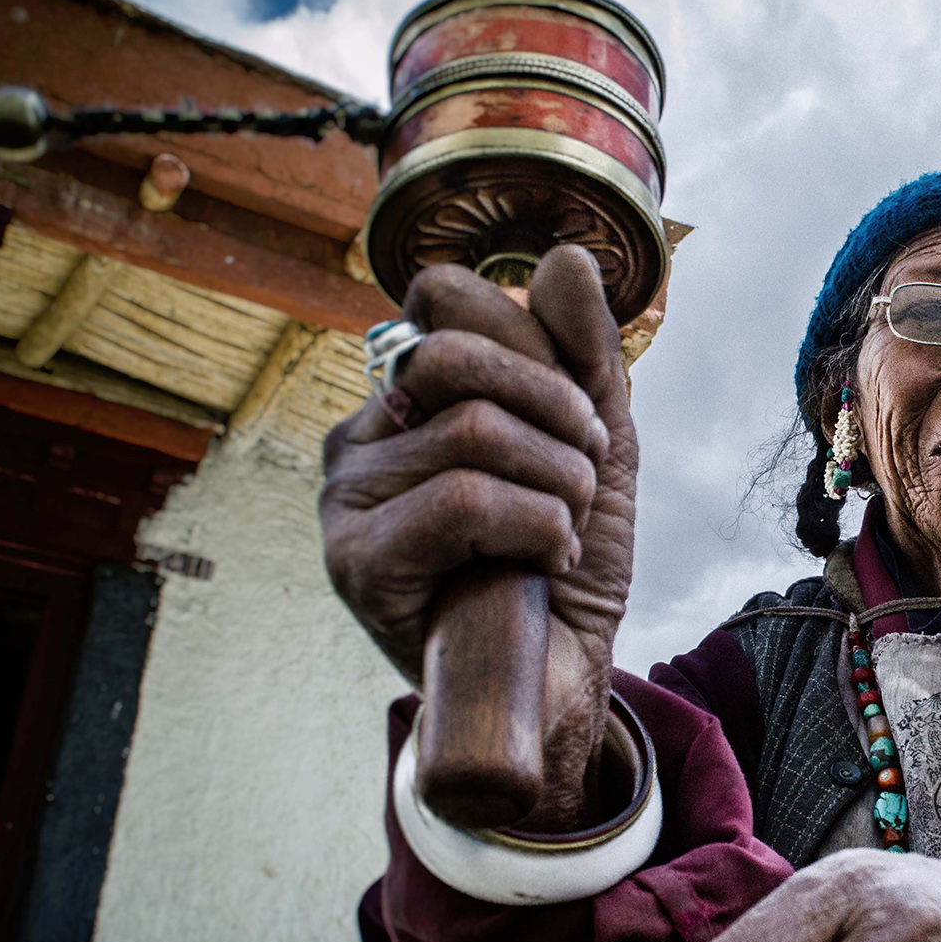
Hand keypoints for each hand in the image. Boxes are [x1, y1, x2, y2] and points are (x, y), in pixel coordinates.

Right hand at [321, 251, 635, 810]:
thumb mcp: (594, 445)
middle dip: (556, 413)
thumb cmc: (564, 564)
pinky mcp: (356, 563)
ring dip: (560, 485)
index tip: (578, 417)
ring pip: (477, 432)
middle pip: (459, 354)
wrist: (560, 682)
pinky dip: (536, 528)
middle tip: (581, 478)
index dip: (534, 345)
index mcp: (402, 399)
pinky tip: (542, 565)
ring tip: (561, 532)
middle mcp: (359, 438)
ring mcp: (346, 501)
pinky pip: (466, 499)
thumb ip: (585, 354)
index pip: (446, 297)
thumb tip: (567, 259)